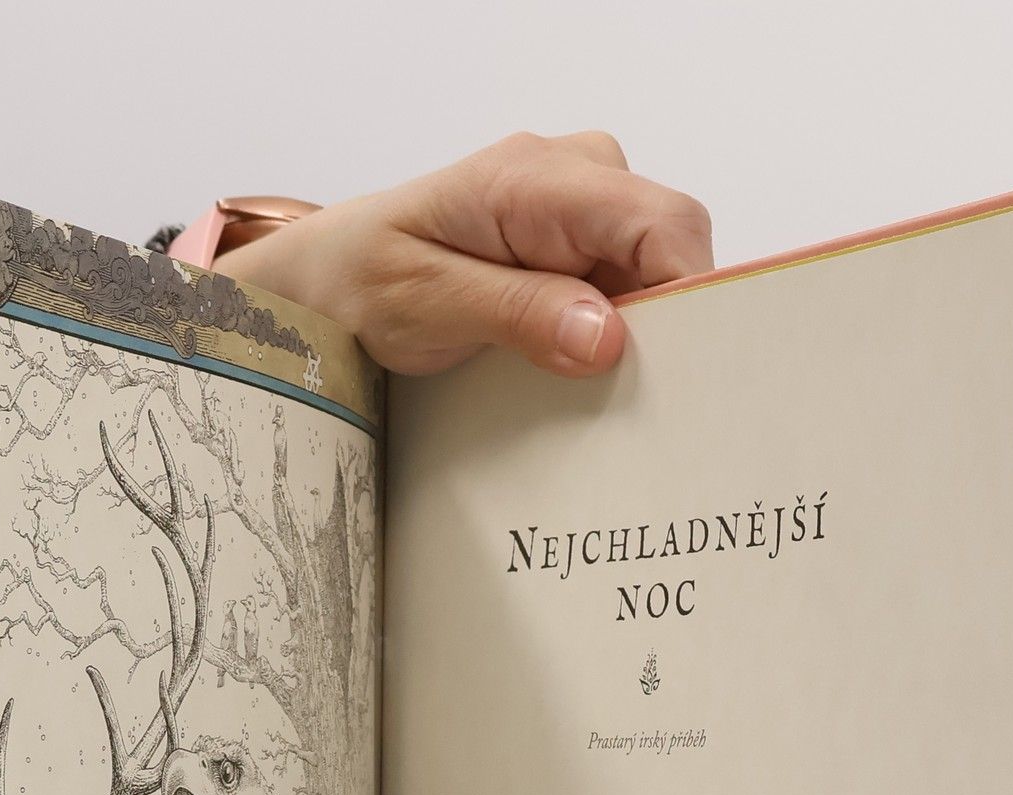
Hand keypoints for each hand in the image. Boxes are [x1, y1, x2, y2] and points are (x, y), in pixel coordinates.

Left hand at [225, 131, 713, 377]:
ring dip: (635, 337)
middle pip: (670, 249)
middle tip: (629, 400)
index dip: (686, 296)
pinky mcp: (575, 246)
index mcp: (535, 179)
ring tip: (589, 390)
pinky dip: (615, 336)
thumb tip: (607, 336)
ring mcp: (579, 209)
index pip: (662, 224)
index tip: (674, 371)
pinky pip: (626, 289)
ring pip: (653, 274)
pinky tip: (581, 375)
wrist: (326, 279)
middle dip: (663, 326)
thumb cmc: (362, 280)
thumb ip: (519, 313)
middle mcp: (572, 176)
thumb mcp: (427, 304)